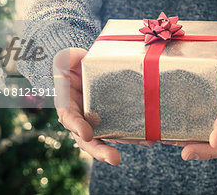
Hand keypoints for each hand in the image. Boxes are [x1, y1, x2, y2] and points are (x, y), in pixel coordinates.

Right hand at [53, 48, 153, 165]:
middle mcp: (84, 119)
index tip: (87, 134)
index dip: (77, 126)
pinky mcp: (116, 118)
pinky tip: (151, 136)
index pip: (70, 118)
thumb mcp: (66, 59)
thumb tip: (71, 58)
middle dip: (101, 150)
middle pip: (89, 140)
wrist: (90, 66)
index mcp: (69, 106)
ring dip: (126, 144)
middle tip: (113, 158)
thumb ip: (66, 59)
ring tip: (143, 144)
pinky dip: (136, 135)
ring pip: (110, 138)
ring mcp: (100, 121)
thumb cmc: (73, 64)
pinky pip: (125, 129)